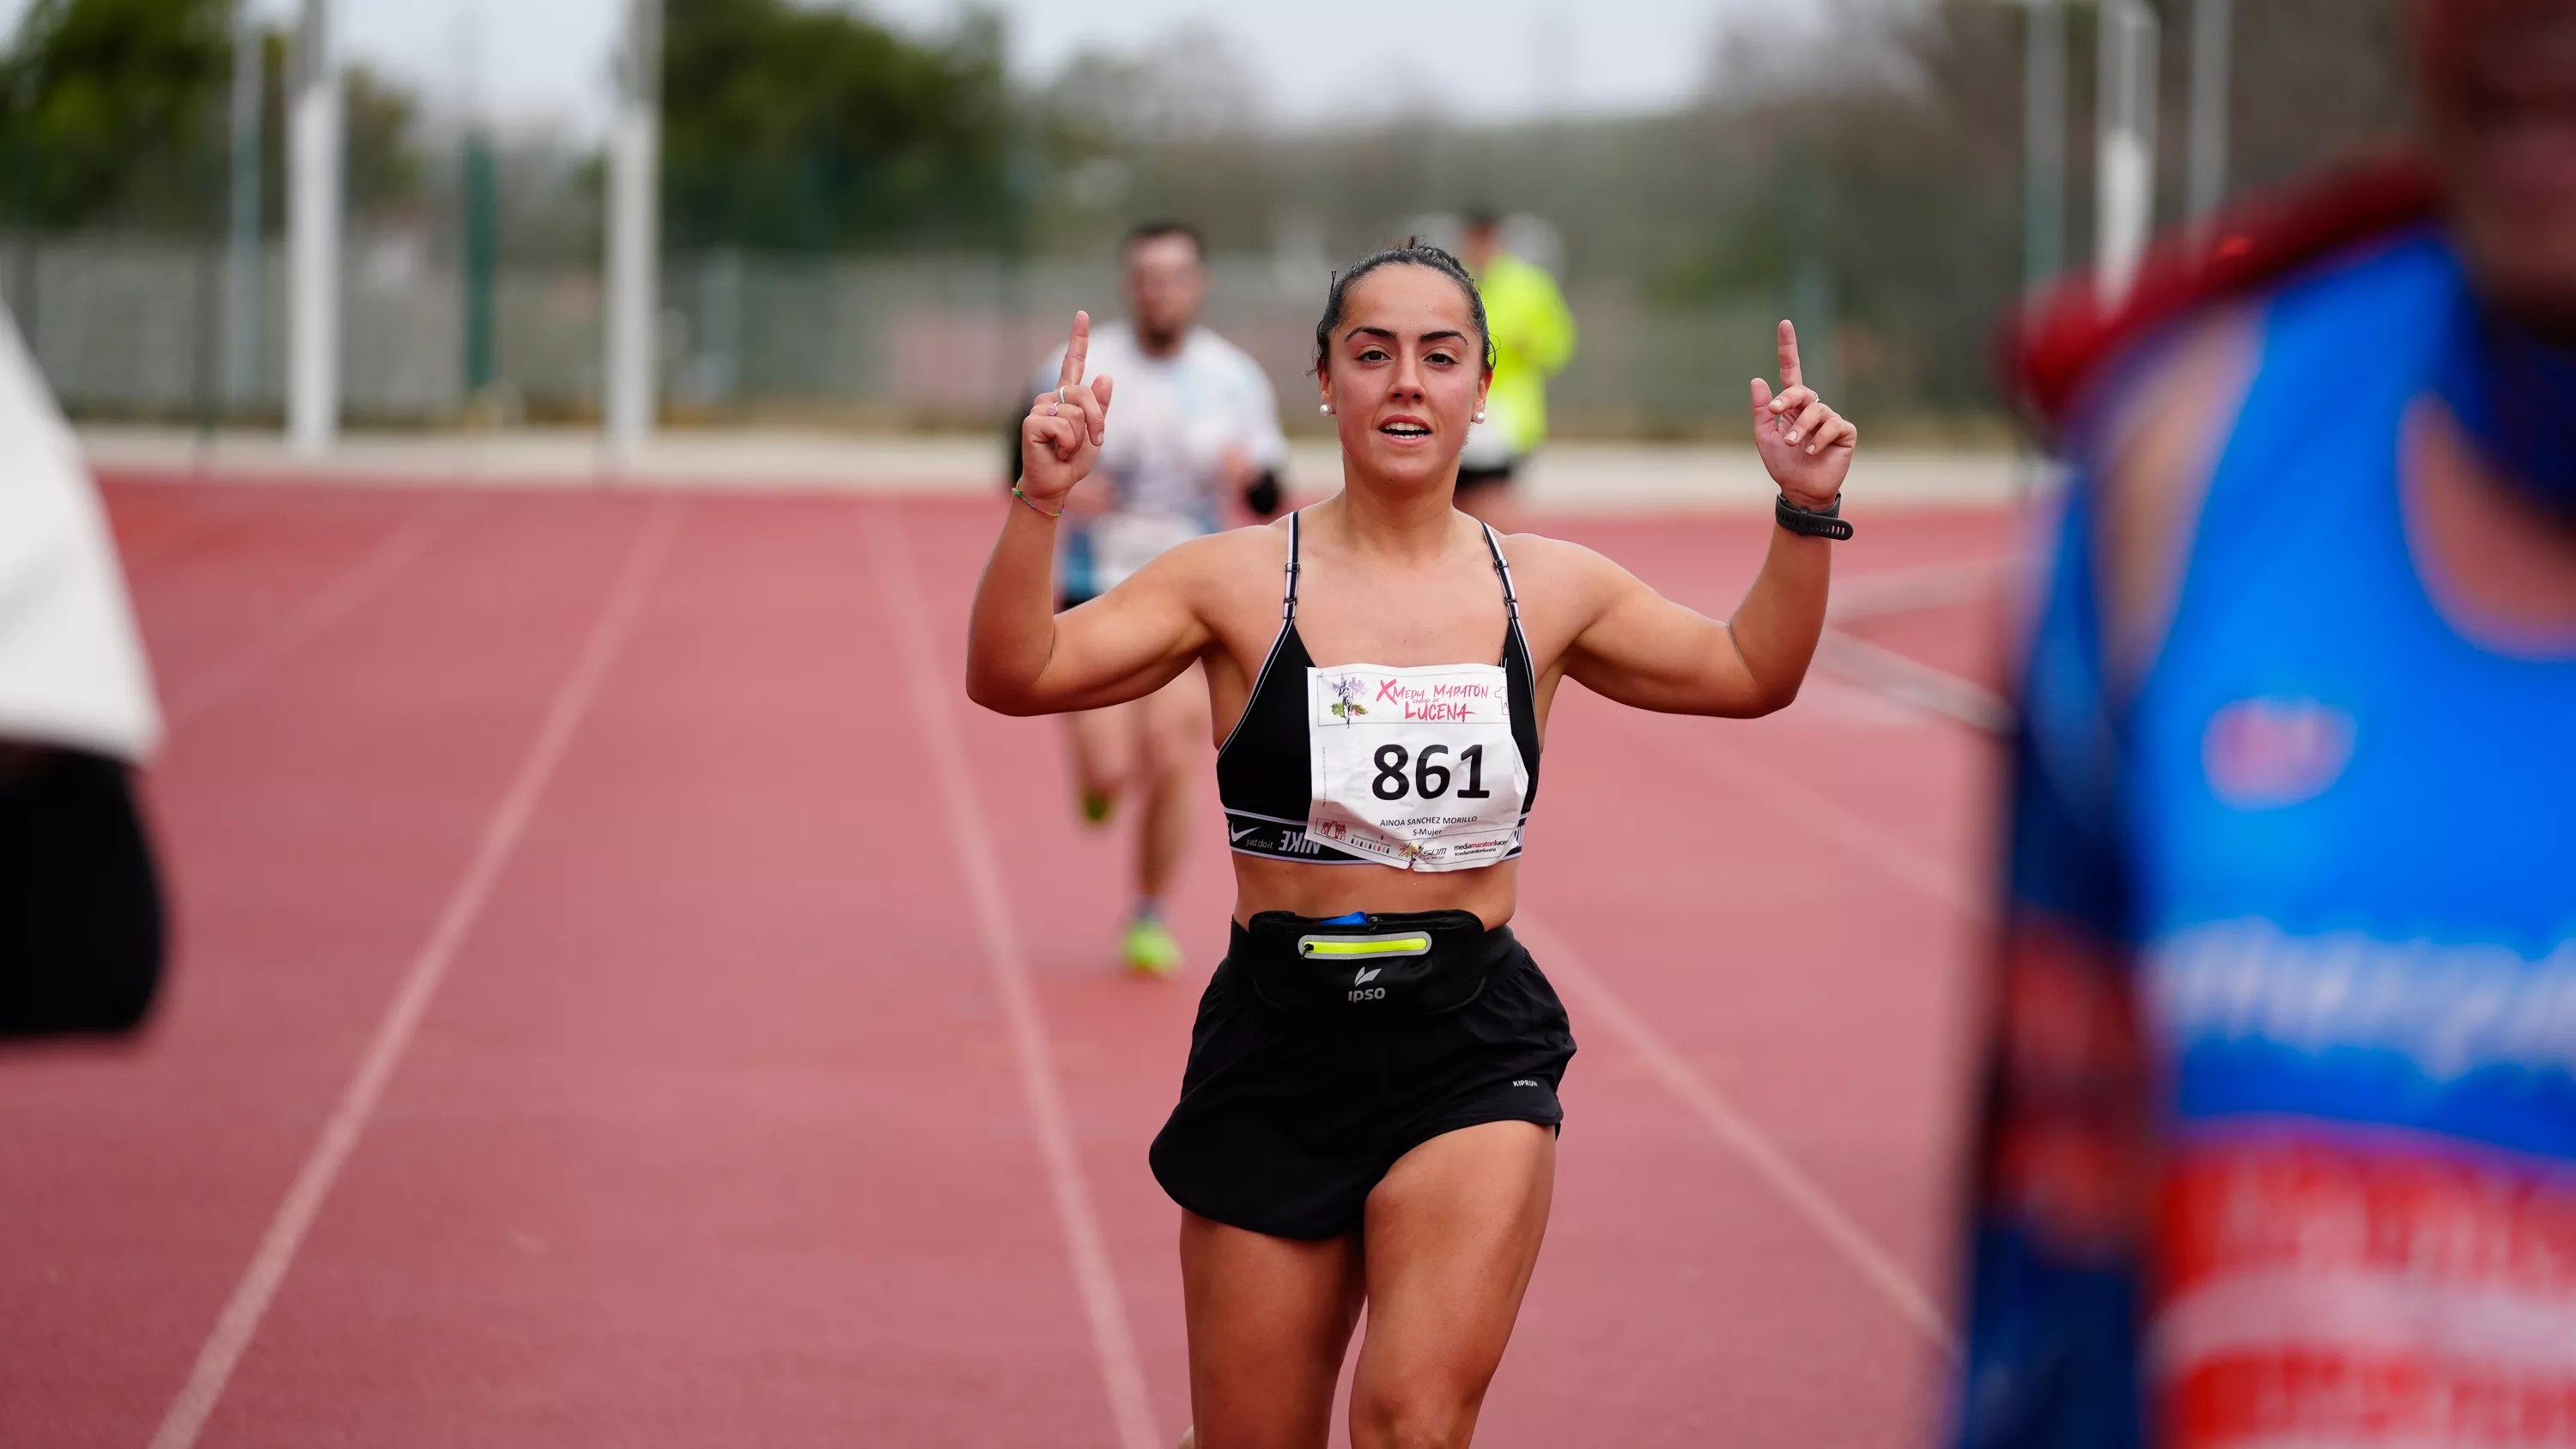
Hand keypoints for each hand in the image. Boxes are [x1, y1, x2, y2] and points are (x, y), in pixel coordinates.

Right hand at [1019, 311, 1115, 509]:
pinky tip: (1054, 452)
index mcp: (1067, 396)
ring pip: (1076, 414)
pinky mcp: (1032, 422)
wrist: (1055, 483)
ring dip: (1080, 438)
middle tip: (1092, 442)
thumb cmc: (1073, 460)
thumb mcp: (1095, 433)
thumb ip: (1100, 407)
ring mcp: (1039, 408)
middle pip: (1084, 394)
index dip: (1078, 338)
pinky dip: (1067, 445)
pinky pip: (1063, 427)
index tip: (1082, 314)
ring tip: (1065, 449)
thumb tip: (1105, 375)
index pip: (1073, 362)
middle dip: (1096, 421)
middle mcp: (1051, 397)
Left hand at [1748, 320, 1854, 511]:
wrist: (1800, 490)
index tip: (1785, 324)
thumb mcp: (1765, 437)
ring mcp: (1830, 419)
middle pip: (1801, 390)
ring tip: (1794, 445)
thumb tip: (1758, 379)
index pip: (1790, 371)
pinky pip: (1832, 425)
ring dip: (1800, 428)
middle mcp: (1812, 408)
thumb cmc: (1783, 464)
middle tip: (1776, 412)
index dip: (1788, 348)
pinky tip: (1812, 451)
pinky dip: (1818, 438)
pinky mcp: (1845, 432)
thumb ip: (1762, 410)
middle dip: (1787, 399)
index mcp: (1792, 406)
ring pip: (1816, 411)